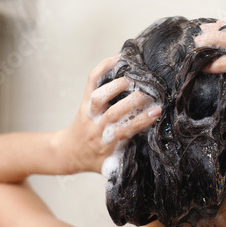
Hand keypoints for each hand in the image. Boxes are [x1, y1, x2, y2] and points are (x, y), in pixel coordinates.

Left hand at [59, 55, 161, 173]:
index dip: (141, 121)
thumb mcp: (113, 167)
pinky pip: (91, 82)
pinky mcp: (84, 102)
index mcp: (106, 145)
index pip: (124, 131)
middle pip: (113, 112)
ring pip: (99, 97)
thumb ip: (129, 162)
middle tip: (150, 93)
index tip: (157, 111)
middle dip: (133, 101)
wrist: (68, 153)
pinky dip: (103, 68)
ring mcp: (88, 114)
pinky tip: (117, 59)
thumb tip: (154, 153)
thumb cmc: (94, 160)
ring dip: (117, 85)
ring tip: (134, 78)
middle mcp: (96, 128)